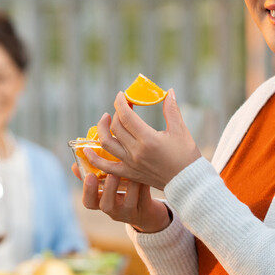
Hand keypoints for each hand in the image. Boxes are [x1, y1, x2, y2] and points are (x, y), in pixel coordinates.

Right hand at [80, 173, 170, 233]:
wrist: (146, 213)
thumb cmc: (121, 193)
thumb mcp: (106, 187)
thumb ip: (91, 175)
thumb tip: (74, 165)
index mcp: (101, 202)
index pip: (89, 202)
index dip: (88, 190)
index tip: (89, 176)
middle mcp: (113, 210)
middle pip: (106, 205)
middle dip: (108, 189)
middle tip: (111, 174)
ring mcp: (129, 212)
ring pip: (129, 201)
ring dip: (130, 185)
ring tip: (132, 170)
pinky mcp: (145, 209)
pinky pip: (145, 197)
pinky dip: (144, 184)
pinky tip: (146, 172)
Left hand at [85, 89, 201, 189]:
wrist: (188, 183)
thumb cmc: (187, 156)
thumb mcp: (180, 130)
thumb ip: (171, 109)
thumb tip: (168, 91)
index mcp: (148, 139)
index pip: (126, 116)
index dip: (121, 102)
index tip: (121, 95)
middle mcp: (136, 152)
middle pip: (116, 127)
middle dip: (116, 112)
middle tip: (121, 106)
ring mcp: (130, 164)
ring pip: (106, 143)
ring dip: (102, 129)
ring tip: (105, 119)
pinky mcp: (129, 174)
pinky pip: (105, 166)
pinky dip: (93, 158)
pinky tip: (86, 149)